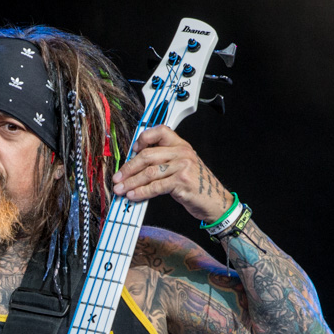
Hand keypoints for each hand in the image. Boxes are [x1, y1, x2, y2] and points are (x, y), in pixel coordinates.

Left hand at [112, 124, 232, 222]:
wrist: (215, 201)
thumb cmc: (196, 185)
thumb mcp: (183, 167)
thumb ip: (164, 161)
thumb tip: (136, 167)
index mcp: (181, 145)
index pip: (159, 131)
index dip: (143, 139)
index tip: (132, 151)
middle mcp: (182, 152)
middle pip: (147, 155)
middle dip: (128, 168)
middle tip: (117, 178)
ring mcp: (183, 166)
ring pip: (149, 172)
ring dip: (131, 182)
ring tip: (120, 190)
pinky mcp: (182, 181)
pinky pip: (155, 186)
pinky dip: (141, 192)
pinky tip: (133, 196)